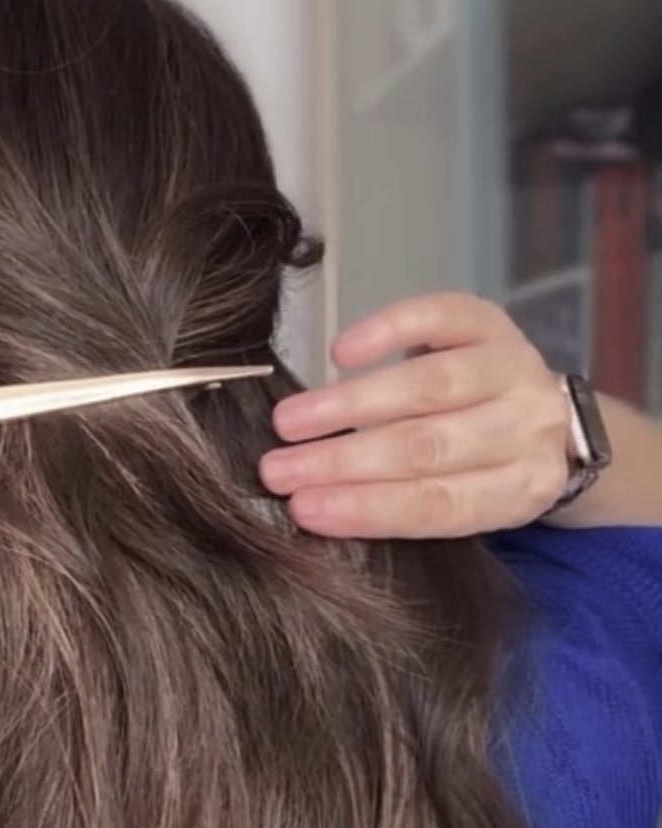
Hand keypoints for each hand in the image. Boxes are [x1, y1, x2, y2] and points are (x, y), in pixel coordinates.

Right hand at [260, 293, 569, 538]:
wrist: (550, 420)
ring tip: (289, 421)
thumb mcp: (467, 503)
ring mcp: (516, 369)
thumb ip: (411, 504)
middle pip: (426, 446)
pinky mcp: (494, 322)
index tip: (302, 509)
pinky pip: (441, 318)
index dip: (367, 507)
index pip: (437, 505)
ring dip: (349, 404)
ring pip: (428, 386)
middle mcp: (527, 428)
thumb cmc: (485, 472)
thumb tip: (315, 503)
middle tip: (277, 469)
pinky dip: (388, 331)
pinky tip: (341, 352)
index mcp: (520, 490)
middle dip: (343, 460)